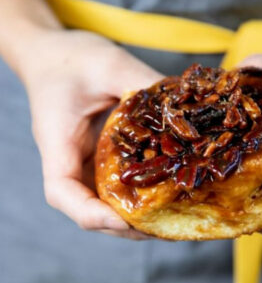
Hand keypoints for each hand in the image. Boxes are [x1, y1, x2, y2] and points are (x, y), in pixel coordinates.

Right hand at [17, 30, 162, 239]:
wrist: (55, 52)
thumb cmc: (72, 58)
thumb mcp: (110, 65)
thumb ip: (143, 85)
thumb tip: (185, 106)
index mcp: (58, 143)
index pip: (63, 192)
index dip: (92, 214)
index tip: (124, 220)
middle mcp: (71, 162)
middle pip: (89, 211)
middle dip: (125, 226)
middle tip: (168, 229)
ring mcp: (88, 164)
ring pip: (107, 205)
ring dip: (138, 219)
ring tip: (176, 222)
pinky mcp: (105, 160)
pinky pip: (122, 186)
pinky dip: (145, 197)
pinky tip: (176, 197)